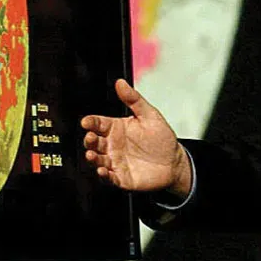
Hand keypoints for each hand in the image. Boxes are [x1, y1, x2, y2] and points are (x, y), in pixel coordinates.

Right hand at [81, 79, 190, 195]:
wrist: (174, 162)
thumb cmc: (161, 138)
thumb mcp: (149, 115)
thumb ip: (134, 99)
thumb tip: (120, 82)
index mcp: (116, 128)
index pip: (98, 123)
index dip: (91, 122)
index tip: (86, 122)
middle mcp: (112, 145)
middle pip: (94, 142)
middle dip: (89, 140)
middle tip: (90, 138)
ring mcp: (115, 161)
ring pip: (98, 160)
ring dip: (92, 158)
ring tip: (92, 155)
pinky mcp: (121, 177)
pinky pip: (109, 177)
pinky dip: (104, 175)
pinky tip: (102, 170)